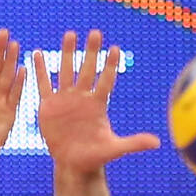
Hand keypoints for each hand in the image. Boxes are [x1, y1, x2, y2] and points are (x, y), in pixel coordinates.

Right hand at [34, 29, 159, 173]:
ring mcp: (65, 99)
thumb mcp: (114, 149)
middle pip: (87, 70)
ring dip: (68, 53)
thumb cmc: (96, 155)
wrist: (74, 163)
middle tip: (95, 33)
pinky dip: (40, 70)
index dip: (110, 66)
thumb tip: (157, 144)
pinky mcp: (48, 106)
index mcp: (98, 105)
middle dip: (91, 51)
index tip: (115, 49)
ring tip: (70, 34)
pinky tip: (37, 53)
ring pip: (66, 71)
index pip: (106, 81)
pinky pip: (44, 84)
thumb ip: (134, 143)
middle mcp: (82, 97)